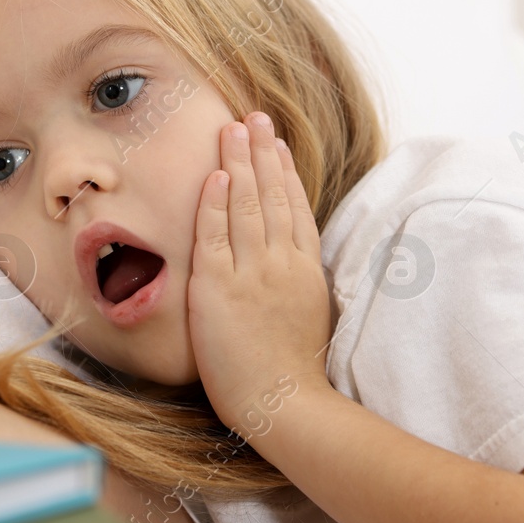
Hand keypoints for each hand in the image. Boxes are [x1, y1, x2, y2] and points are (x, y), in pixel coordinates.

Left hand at [188, 111, 333, 438]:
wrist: (284, 405)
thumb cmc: (294, 371)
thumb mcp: (308, 313)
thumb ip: (298, 281)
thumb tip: (292, 260)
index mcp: (306, 270)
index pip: (295, 207)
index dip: (284, 172)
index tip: (276, 143)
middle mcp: (281, 264)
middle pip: (271, 195)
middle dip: (262, 152)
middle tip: (253, 117)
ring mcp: (252, 274)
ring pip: (246, 205)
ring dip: (239, 163)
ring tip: (233, 129)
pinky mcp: (220, 290)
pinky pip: (216, 237)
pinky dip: (216, 204)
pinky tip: (214, 175)